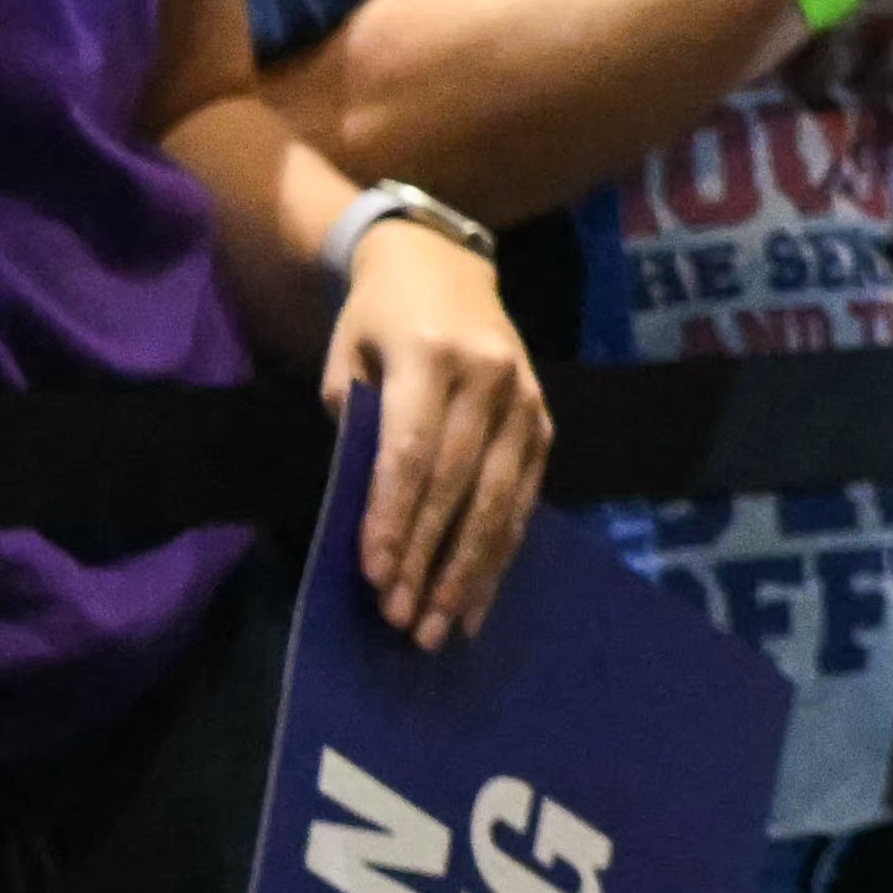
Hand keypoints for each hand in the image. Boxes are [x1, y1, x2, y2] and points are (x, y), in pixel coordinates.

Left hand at [320, 222, 546, 653]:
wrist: (443, 265)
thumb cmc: (377, 320)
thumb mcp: (348, 361)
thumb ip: (359, 431)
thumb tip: (370, 515)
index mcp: (432, 359)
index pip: (412, 452)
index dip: (395, 518)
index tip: (375, 577)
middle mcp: (489, 379)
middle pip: (459, 485)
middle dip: (430, 560)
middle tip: (404, 622)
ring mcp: (525, 400)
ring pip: (500, 500)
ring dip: (471, 571)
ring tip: (443, 627)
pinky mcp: (544, 420)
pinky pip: (524, 496)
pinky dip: (501, 551)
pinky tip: (480, 597)